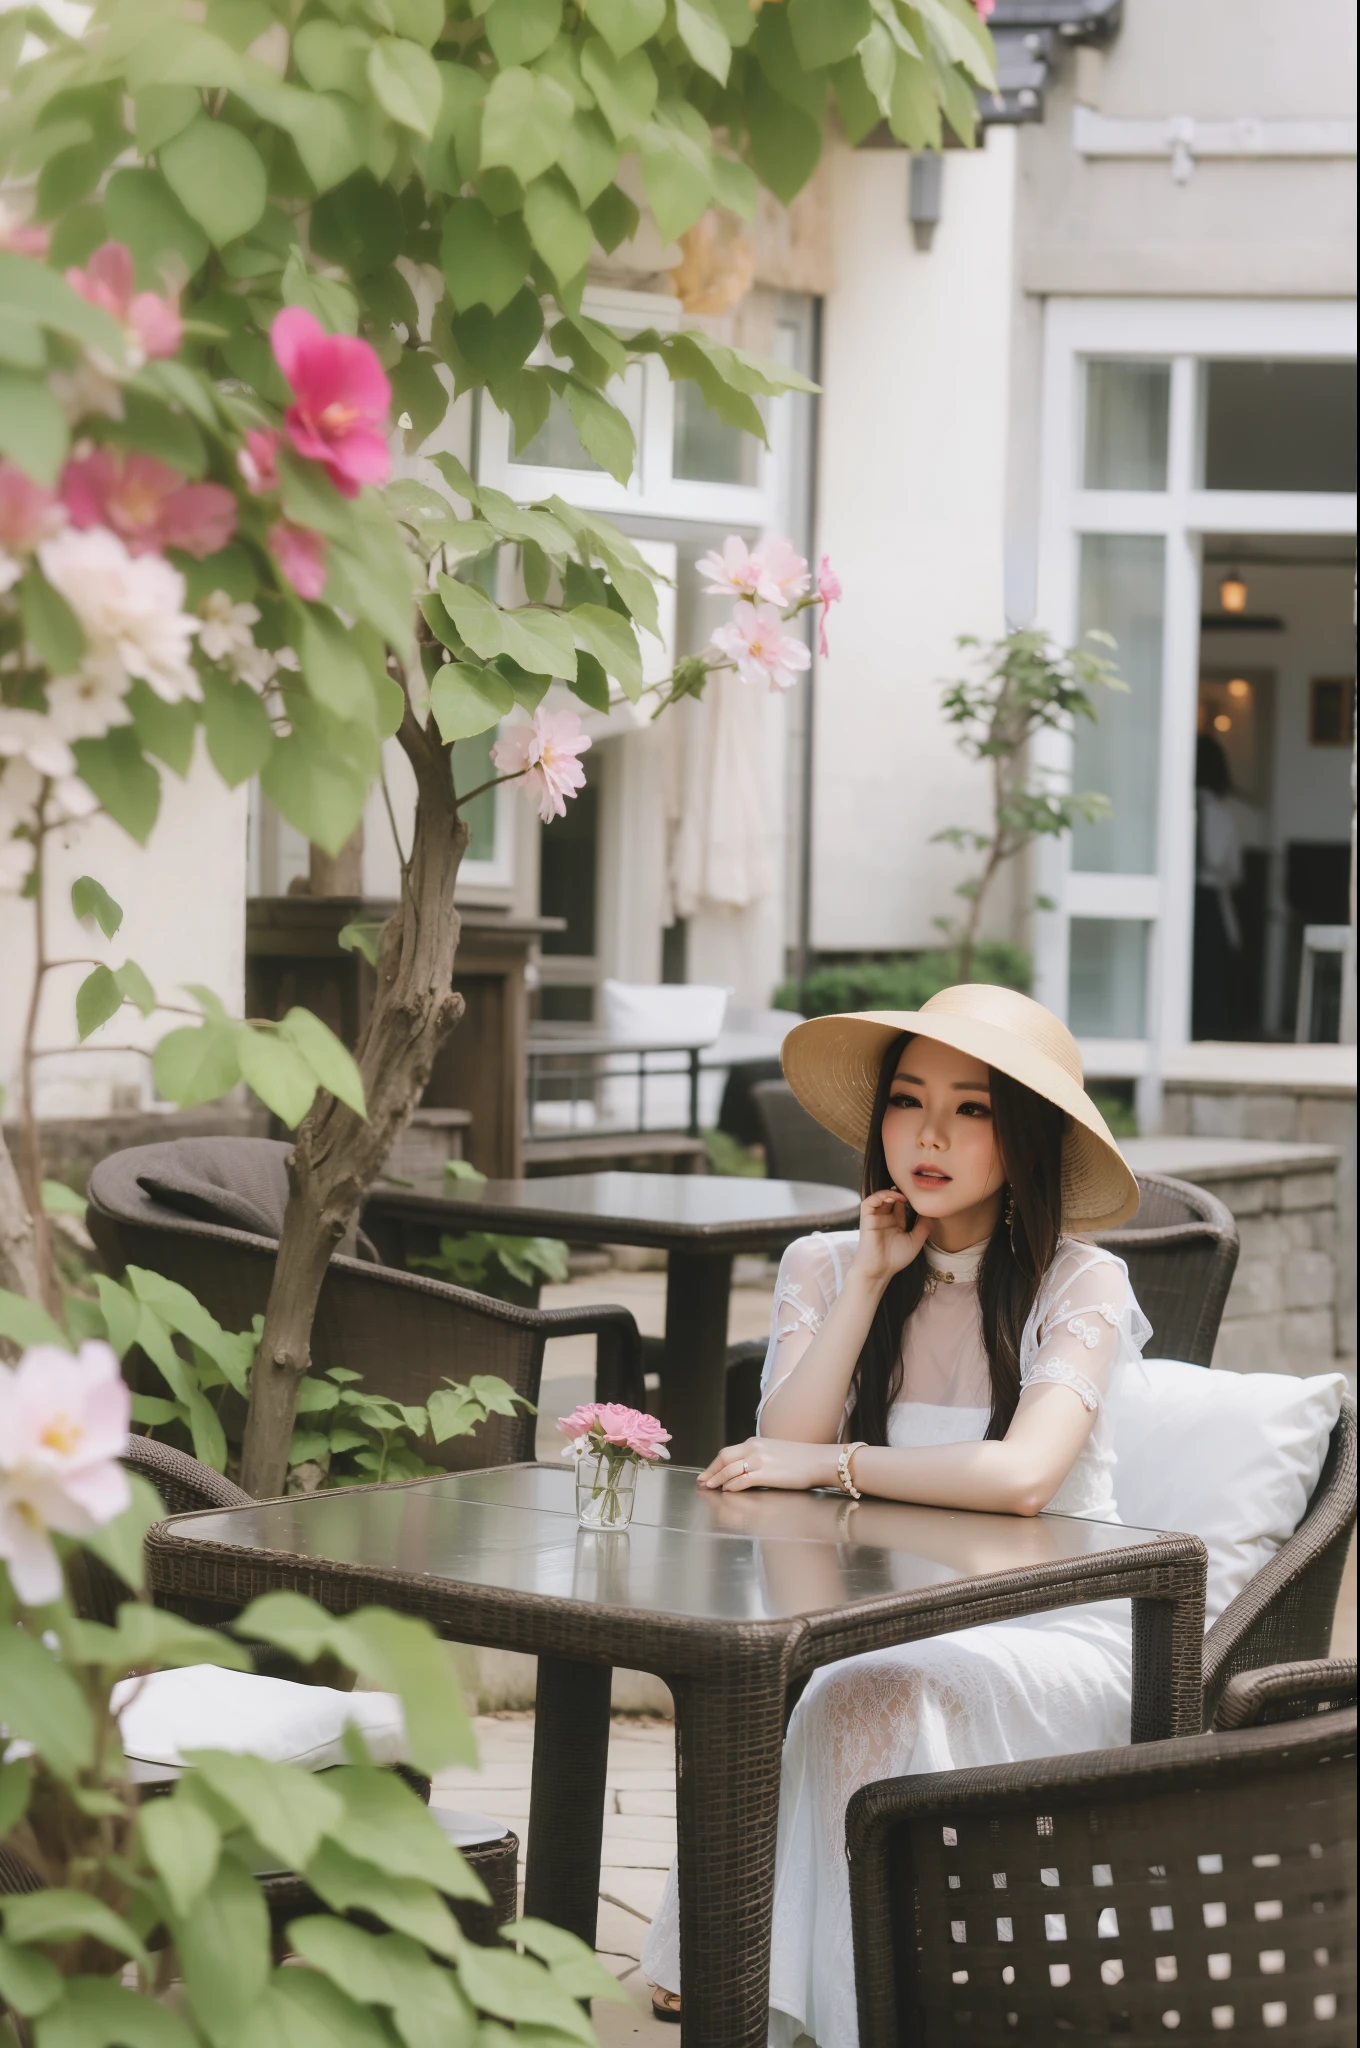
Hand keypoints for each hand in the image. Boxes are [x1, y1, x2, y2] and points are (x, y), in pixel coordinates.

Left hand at [698, 1437, 839, 1492]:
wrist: (818, 1460)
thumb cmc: (801, 1459)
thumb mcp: (774, 1452)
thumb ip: (757, 1457)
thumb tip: (744, 1470)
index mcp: (755, 1442)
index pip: (727, 1452)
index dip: (714, 1464)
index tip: (707, 1473)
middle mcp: (754, 1448)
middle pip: (723, 1458)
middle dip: (710, 1471)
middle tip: (702, 1481)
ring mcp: (759, 1461)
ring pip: (729, 1469)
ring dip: (717, 1479)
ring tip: (710, 1487)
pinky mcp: (766, 1473)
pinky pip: (742, 1480)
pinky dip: (732, 1485)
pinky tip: (727, 1490)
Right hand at [852, 1188, 929, 1287]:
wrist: (879, 1270)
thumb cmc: (895, 1259)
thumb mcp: (915, 1241)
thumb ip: (923, 1227)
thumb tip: (932, 1213)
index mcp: (896, 1222)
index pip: (902, 1205)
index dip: (910, 1199)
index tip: (921, 1196)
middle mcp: (885, 1217)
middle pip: (892, 1198)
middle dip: (902, 1192)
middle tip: (913, 1190)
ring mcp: (875, 1217)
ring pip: (880, 1196)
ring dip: (891, 1192)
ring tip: (903, 1195)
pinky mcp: (866, 1218)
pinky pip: (869, 1201)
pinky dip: (880, 1196)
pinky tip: (893, 1198)